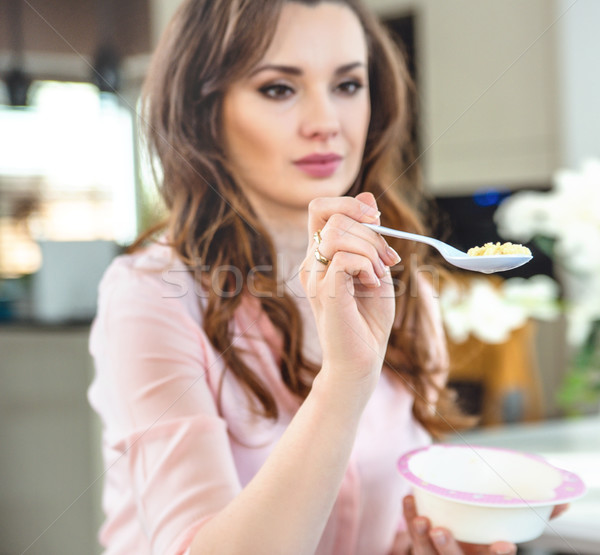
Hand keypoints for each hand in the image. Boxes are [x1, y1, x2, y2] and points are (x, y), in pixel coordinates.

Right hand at [299, 192, 399, 392]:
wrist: (363, 359)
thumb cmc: (368, 318)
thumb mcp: (375, 267)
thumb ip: (369, 235)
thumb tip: (368, 195)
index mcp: (320, 255)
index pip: (321, 208)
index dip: (350, 204)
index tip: (377, 222)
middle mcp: (311, 263)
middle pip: (332, 215)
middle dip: (370, 231)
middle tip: (386, 260)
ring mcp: (314, 278)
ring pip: (337, 233)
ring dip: (370, 250)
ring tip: (377, 277)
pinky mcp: (324, 293)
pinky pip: (343, 257)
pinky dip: (366, 265)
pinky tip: (371, 284)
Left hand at [394, 495, 569, 554]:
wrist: (455, 551)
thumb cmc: (484, 539)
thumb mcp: (507, 532)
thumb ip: (532, 516)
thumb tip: (563, 502)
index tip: (505, 545)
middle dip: (448, 548)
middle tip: (441, 531)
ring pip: (427, 553)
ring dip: (421, 537)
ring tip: (422, 520)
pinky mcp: (422, 547)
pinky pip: (411, 535)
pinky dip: (408, 517)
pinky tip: (408, 499)